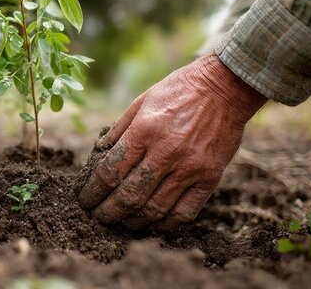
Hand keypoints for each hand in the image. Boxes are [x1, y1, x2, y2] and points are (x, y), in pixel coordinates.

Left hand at [77, 54, 266, 229]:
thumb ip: (119, 129)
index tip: (85, 200)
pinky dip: (165, 225)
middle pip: (129, 195)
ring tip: (120, 224)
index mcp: (145, 130)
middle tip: (97, 218)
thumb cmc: (179, 91)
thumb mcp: (142, 101)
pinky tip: (152, 225)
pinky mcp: (210, 178)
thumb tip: (98, 154)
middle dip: (108, 212)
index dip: (93, 191)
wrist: (225, 86)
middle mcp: (166, 152)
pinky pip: (184, 213)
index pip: (111, 171)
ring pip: (154, 208)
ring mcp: (190, 168)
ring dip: (132, 222)